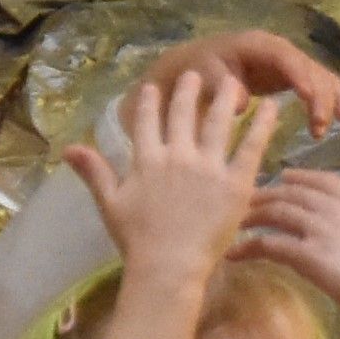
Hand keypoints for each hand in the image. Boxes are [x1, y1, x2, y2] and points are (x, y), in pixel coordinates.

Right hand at [66, 70, 284, 285]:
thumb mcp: (110, 203)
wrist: (168, 265)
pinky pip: (252, 145)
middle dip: (189, 91)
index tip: (152, 86)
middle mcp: (177, 155)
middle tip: (196, 73)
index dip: (149, 103)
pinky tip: (272, 106)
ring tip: (232, 80)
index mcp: (146, 160)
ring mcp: (208, 166)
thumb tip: (67, 148)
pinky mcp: (236, 181)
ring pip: (218, 122)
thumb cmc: (137, 240)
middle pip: (183, 114)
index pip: (146, 122)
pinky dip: (263, 124)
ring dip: (224, 98)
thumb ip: (94, 172)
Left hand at [137, 27, 339, 133]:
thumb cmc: (197, 69)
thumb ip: (218, 85)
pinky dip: (333, 100)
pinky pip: (320, 84)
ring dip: (328, 103)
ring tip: (320, 132)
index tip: (307, 97)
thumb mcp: (201, 74)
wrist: (193, 67)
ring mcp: (289, 62)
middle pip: (309, 67)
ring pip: (320, 77)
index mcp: (256, 44)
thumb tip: (243, 104)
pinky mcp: (292, 76)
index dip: (299, 74)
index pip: (284, 56)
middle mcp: (279, 49)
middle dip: (319, 96)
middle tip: (317, 126)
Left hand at [241, 168, 339, 324]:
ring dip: (251, 217)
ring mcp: (318, 230)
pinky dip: (247, 247)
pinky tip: (234, 254)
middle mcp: (333, 208)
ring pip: (274, 213)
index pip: (319, 180)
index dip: (297, 177)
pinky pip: (268, 245)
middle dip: (264, 195)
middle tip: (244, 202)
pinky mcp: (305, 256)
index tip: (280, 177)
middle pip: (289, 193)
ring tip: (232, 224)